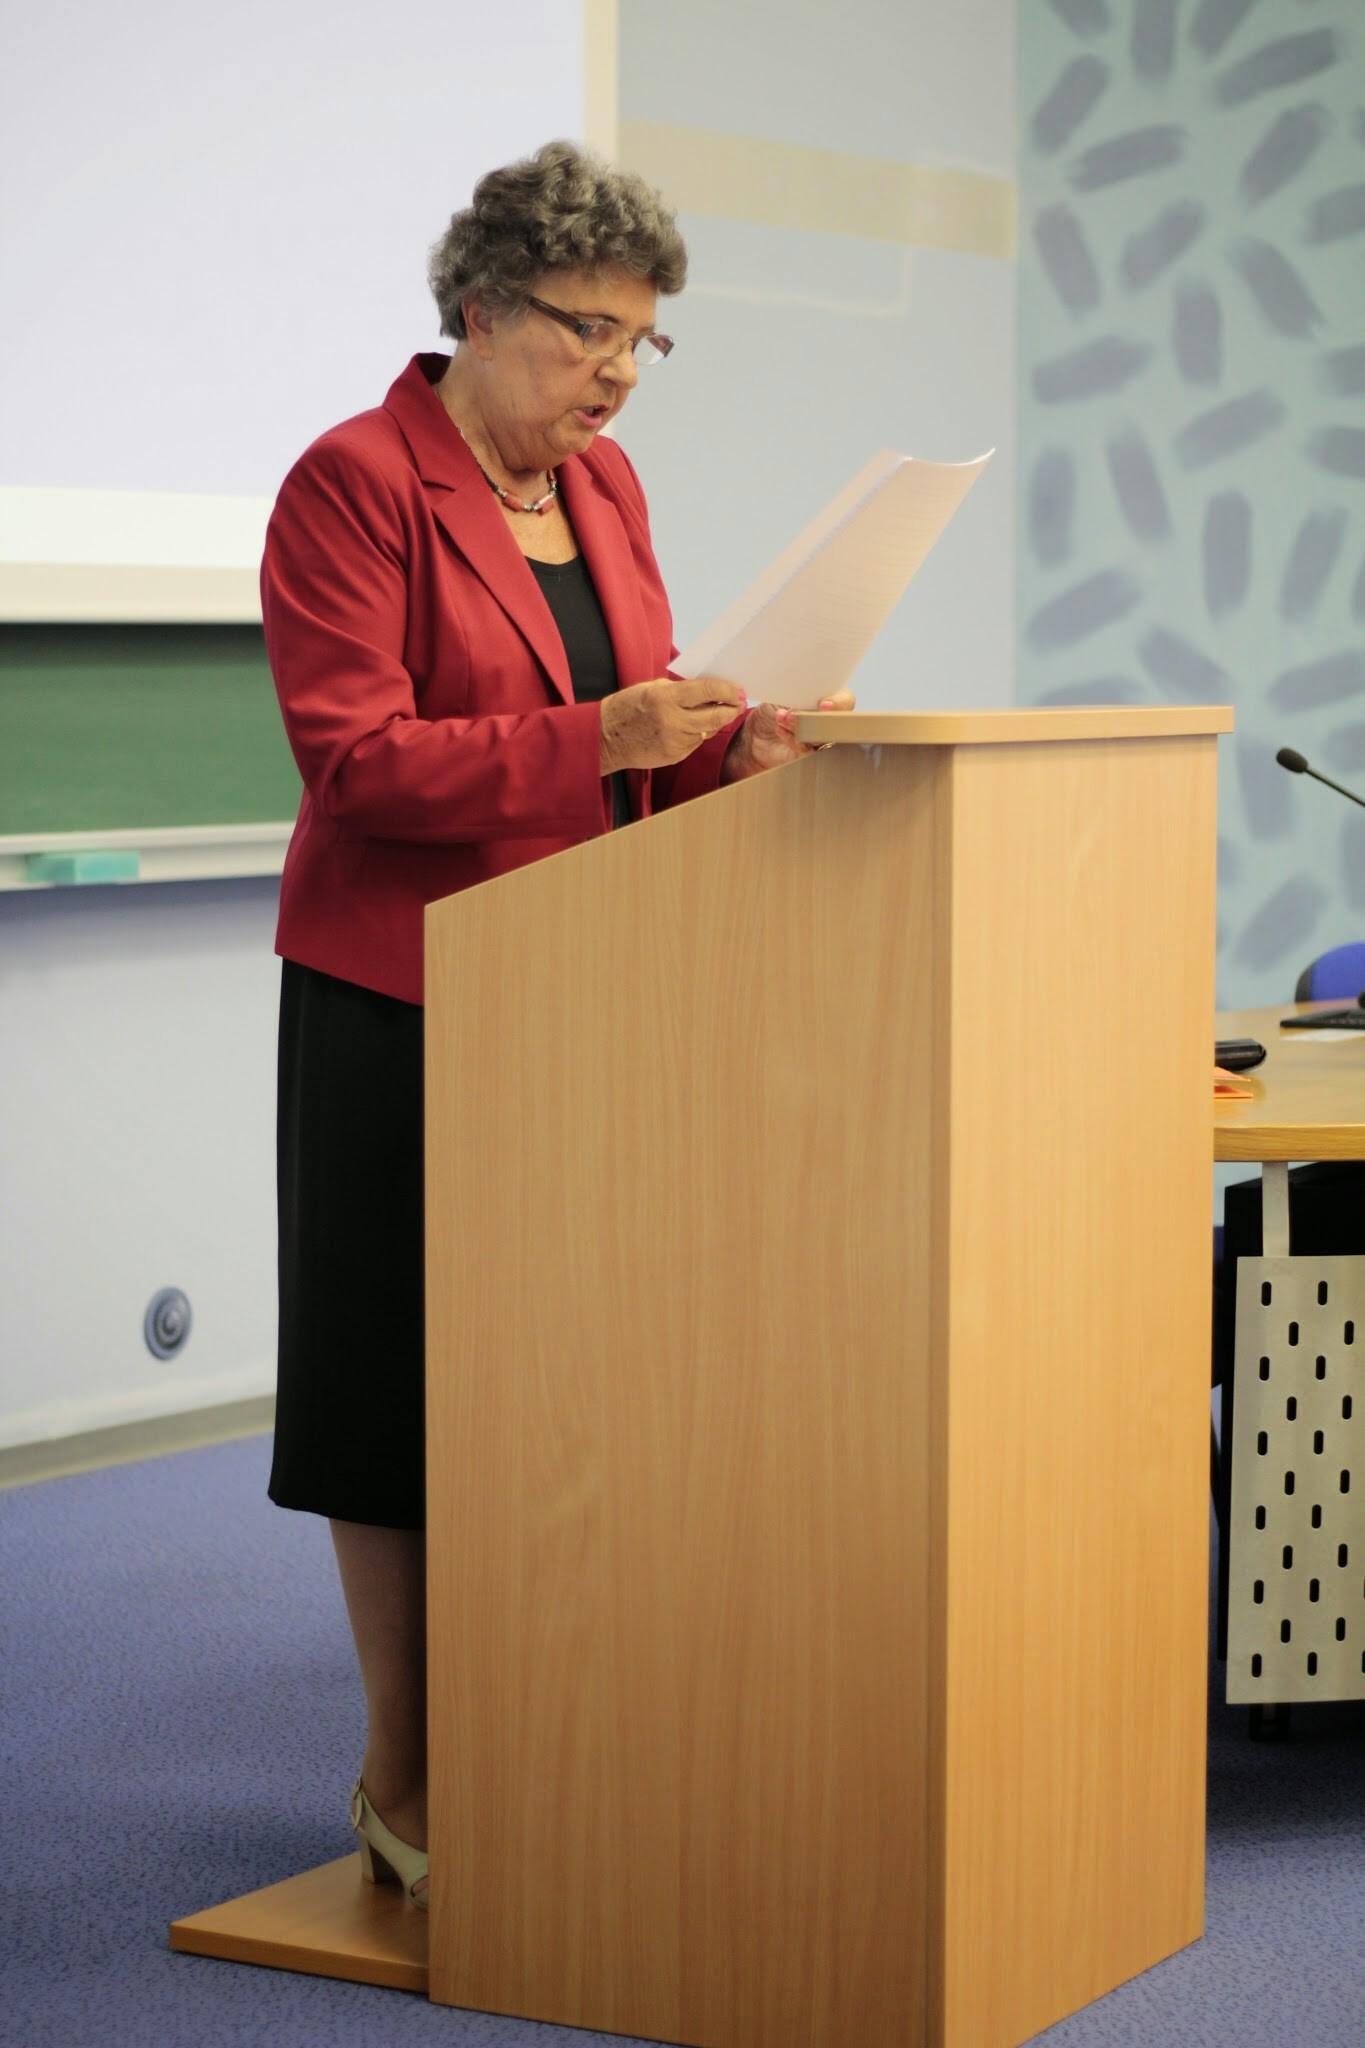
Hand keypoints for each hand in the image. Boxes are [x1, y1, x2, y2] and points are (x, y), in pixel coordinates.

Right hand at [600, 675, 748, 773]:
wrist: (606, 737)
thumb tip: (710, 690)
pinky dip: (699, 733)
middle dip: (732, 708)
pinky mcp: (675, 756)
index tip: (738, 690)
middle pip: (717, 715)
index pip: (708, 690)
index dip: (728, 690)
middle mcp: (672, 721)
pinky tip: (693, 726)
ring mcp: (675, 741)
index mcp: (665, 698)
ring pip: (709, 730)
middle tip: (739, 703)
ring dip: (716, 721)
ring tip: (718, 711)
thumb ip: (680, 689)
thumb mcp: (652, 688)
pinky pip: (696, 742)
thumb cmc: (628, 707)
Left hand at [720, 688, 856, 782]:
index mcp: (830, 697)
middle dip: (813, 716)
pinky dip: (792, 738)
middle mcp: (830, 719)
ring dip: (799, 726)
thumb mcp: (786, 692)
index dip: (838, 703)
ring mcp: (821, 739)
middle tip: (792, 714)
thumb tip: (806, 693)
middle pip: (835, 722)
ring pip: (820, 737)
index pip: (846, 700)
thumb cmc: (774, 707)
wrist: (757, 731)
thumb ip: (801, 692)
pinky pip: (806, 750)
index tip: (823, 704)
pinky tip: (779, 728)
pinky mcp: (809, 755)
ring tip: (781, 717)